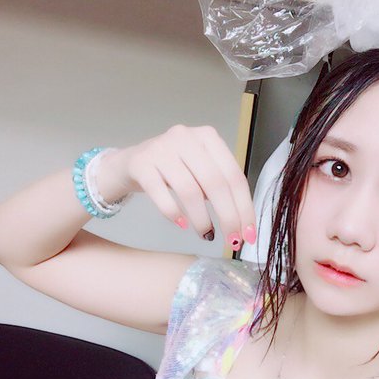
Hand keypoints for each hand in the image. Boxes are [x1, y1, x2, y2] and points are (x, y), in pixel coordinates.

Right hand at [103, 125, 256, 250]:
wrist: (129, 163)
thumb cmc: (173, 171)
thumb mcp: (200, 171)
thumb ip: (221, 188)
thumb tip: (242, 224)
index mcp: (208, 137)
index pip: (234, 176)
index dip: (244, 208)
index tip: (249, 234)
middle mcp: (186, 137)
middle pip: (215, 183)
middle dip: (228, 217)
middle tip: (231, 241)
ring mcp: (161, 148)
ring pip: (190, 190)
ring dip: (202, 219)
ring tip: (206, 235)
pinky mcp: (141, 163)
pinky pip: (161, 194)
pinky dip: (174, 213)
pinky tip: (182, 225)